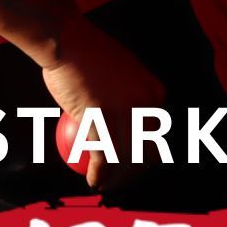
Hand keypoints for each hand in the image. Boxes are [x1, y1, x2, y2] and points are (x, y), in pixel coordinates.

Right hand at [40, 16, 165, 190]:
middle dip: (138, 171)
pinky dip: (99, 176)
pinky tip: (93, 182)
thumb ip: (129, 92)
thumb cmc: (87, 51)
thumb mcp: (121, 69)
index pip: (158, 133)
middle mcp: (146, 106)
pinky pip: (103, 160)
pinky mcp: (103, 123)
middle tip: (122, 178)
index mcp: (154, 93)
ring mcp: (125, 116)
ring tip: (107, 186)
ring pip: (127, 161)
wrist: (68, 41)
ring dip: (118, 180)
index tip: (136, 161)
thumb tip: (126, 111)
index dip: (150, 153)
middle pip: (147, 151)